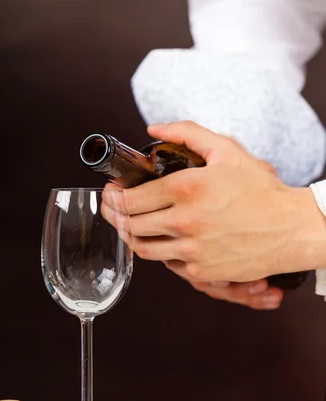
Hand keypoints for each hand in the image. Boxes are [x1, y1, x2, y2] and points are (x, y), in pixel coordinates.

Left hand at [102, 121, 324, 306]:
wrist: (291, 228)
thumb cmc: (261, 190)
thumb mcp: (226, 150)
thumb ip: (186, 133)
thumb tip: (154, 128)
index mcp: (186, 189)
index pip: (132, 198)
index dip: (113, 196)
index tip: (110, 191)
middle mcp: (185, 222)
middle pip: (130, 224)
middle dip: (112, 214)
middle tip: (109, 208)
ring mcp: (192, 251)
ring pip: (143, 248)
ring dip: (129, 236)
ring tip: (127, 225)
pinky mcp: (201, 272)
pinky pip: (167, 265)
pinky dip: (159, 252)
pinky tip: (159, 241)